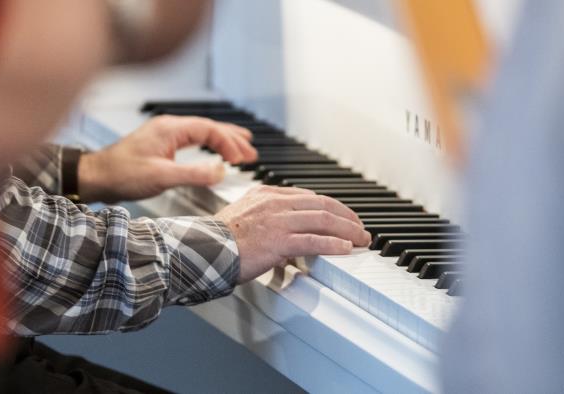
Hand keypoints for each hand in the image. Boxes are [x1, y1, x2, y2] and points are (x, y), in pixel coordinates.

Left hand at [78, 115, 256, 202]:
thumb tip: (221, 171)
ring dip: (222, 141)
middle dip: (232, 139)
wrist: (96, 177)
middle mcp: (168, 128)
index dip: (229, 143)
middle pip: (209, 127)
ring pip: (201, 132)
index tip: (242, 159)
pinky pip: (192, 140)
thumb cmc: (121, 174)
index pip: (209, 130)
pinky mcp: (160, 146)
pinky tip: (214, 153)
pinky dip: (209, 145)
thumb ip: (194, 174)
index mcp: (170, 129)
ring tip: (242, 149)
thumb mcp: (162, 176)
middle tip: (251, 152)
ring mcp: (164, 136)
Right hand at [214, 185, 371, 282]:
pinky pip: (313, 240)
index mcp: (267, 194)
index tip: (343, 216)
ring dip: (347, 230)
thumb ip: (265, 216)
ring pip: (322, 220)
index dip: (332, 206)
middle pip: (322, 204)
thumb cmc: (218, 239)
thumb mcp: (243, 215)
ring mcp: (278, 221)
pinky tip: (345, 248)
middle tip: (360, 228)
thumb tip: (285, 231)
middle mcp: (275, 203)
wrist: (203, 249)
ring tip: (360, 239)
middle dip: (346, 216)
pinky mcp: (279, 241)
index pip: (309, 196)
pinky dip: (333, 244)